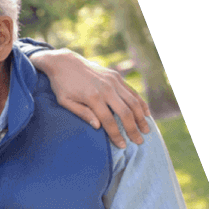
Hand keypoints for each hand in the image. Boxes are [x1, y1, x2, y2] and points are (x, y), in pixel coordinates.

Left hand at [31, 48, 150, 147]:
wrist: (65, 62)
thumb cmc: (62, 85)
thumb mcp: (65, 102)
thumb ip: (82, 114)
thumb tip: (98, 127)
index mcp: (92, 97)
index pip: (108, 121)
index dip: (116, 135)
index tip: (122, 146)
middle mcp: (106, 89)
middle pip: (125, 113)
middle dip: (133, 129)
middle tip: (139, 141)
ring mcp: (113, 81)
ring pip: (133, 101)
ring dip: (141, 117)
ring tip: (146, 130)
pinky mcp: (116, 76)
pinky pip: (132, 91)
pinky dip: (141, 103)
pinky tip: (145, 113)